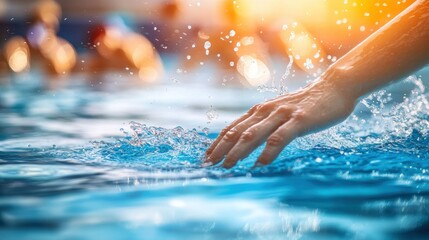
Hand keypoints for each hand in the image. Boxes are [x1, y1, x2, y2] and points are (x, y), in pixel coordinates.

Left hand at [204, 79, 355, 167]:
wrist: (333, 87)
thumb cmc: (305, 104)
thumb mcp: (279, 112)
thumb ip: (264, 124)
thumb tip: (247, 140)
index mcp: (260, 110)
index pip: (232, 128)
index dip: (217, 143)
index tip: (206, 158)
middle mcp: (265, 111)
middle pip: (237, 131)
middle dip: (220, 149)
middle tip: (208, 165)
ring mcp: (281, 114)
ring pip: (253, 134)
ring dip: (238, 151)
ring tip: (227, 166)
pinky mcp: (298, 120)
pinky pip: (279, 138)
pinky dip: (267, 152)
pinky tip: (259, 164)